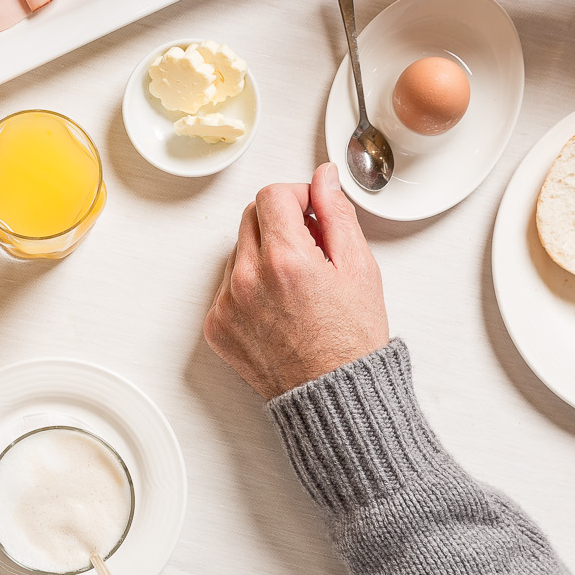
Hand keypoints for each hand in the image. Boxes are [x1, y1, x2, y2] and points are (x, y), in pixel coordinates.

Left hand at [203, 163, 390, 399]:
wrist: (332, 397)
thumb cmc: (352, 340)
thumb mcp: (359, 268)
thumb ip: (336, 213)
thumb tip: (323, 177)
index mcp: (285, 260)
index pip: (272, 195)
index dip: (297, 196)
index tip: (312, 212)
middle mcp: (247, 279)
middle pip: (251, 217)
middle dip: (281, 222)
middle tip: (311, 249)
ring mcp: (226, 304)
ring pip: (238, 250)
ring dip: (264, 254)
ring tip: (297, 286)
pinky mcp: (216, 325)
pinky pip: (227, 285)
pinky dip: (250, 286)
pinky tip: (279, 307)